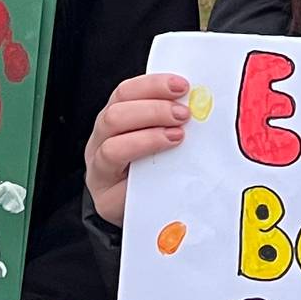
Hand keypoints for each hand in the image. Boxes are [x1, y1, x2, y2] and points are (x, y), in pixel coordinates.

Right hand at [85, 73, 190, 225]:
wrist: (146, 214)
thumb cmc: (156, 172)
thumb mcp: (162, 138)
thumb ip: (171, 120)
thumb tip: (200, 102)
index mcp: (115, 119)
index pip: (126, 93)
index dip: (153, 85)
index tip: (182, 86)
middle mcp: (102, 140)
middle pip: (115, 114)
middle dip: (152, 110)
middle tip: (183, 114)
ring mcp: (99, 169)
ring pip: (111, 144)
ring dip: (148, 136)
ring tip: (177, 136)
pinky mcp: (105, 197)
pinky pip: (118, 178)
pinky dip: (141, 161)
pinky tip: (164, 161)